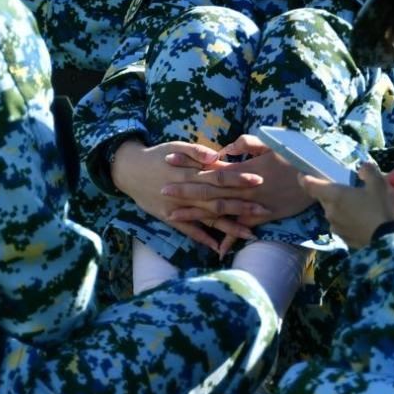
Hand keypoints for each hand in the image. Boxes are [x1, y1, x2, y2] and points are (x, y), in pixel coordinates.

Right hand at [109, 139, 261, 253]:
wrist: (129, 171)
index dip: (238, 179)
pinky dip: (202, 238)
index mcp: (189, 173)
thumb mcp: (175, 147)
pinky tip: (218, 246)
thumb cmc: (157, 155)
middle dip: (241, 206)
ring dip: (229, 227)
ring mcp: (177, 208)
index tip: (259, 181)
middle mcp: (185, 192)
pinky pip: (188, 231)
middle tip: (264, 210)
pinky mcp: (169, 218)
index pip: (218, 177)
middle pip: (218, 200)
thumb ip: (196, 152)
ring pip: (207, 218)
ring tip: (250, 234)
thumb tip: (217, 156)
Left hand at [162, 134, 316, 249]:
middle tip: (161, 190)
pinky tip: (216, 248)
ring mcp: (252, 204)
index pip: (209, 166)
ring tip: (172, 217)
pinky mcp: (263, 216)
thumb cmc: (294, 156)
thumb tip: (225, 150)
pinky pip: (243, 228)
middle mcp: (243, 188)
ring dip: (196, 215)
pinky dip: (231, 238)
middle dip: (183, 191)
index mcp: (243, 168)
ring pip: (219, 210)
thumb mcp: (270, 143)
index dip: (188, 164)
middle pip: (207, 189)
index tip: (168, 161)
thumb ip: (246, 144)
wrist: (317, 176)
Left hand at [300, 161, 393, 249]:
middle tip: (347, 188)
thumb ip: (369, 171)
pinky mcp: (345, 240)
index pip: (311, 185)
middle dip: (331, 192)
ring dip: (341, 207)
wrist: (392, 243)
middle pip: (324, 198)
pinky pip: (342, 225)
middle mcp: (331, 212)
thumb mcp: (380, 184)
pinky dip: (348, 220)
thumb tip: (362, 169)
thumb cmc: (384, 209)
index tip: (302, 174)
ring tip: (359, 205)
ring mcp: (337, 228)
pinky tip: (363, 220)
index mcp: (335, 196)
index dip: (305, 178)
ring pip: (334, 212)